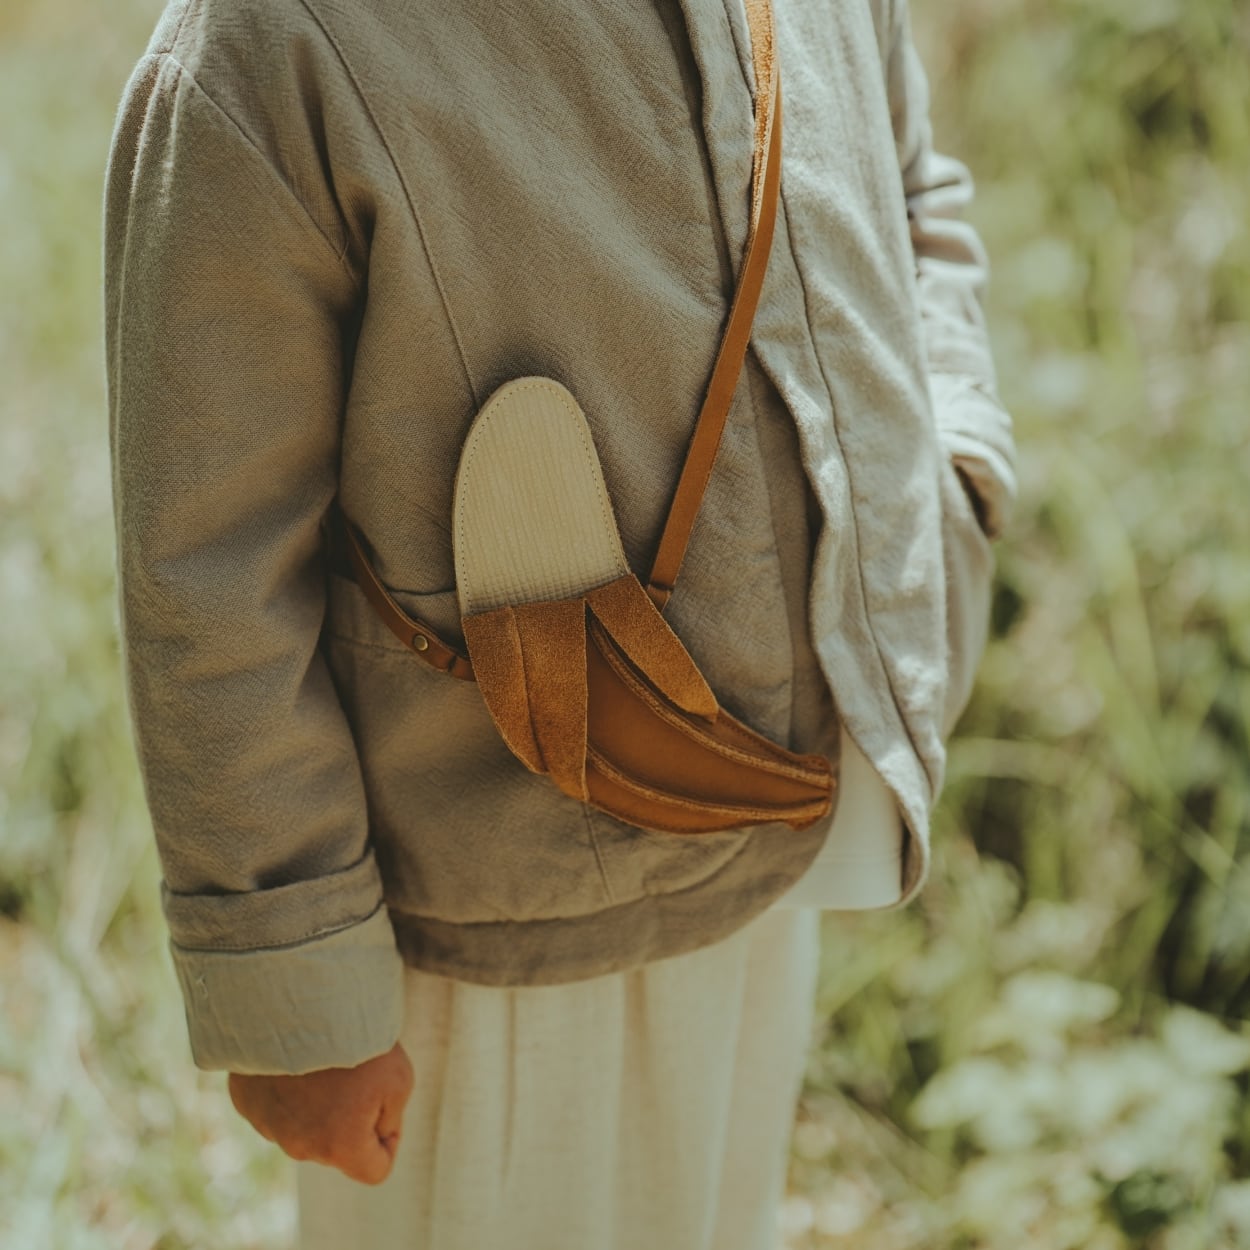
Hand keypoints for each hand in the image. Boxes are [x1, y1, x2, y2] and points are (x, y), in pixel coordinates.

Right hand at [227, 1041, 414, 1184]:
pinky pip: (276, 1106)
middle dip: (350, 1118)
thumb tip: (374, 1131)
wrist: (296, 1002)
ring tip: (324, 1059)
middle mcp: (300, 1147)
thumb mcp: (399, 1078)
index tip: (385, 1102)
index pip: (375, 1170)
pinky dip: (289, 1087)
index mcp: (340, 1147)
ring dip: (318, 1103)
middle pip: (338, 1146)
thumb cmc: (356, 1041)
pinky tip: (296, 1056)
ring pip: (306, 1126)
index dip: (389, 1137)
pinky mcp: (247, 1102)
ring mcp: (268, 1126)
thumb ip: (391, 1117)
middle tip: (353, 1070)